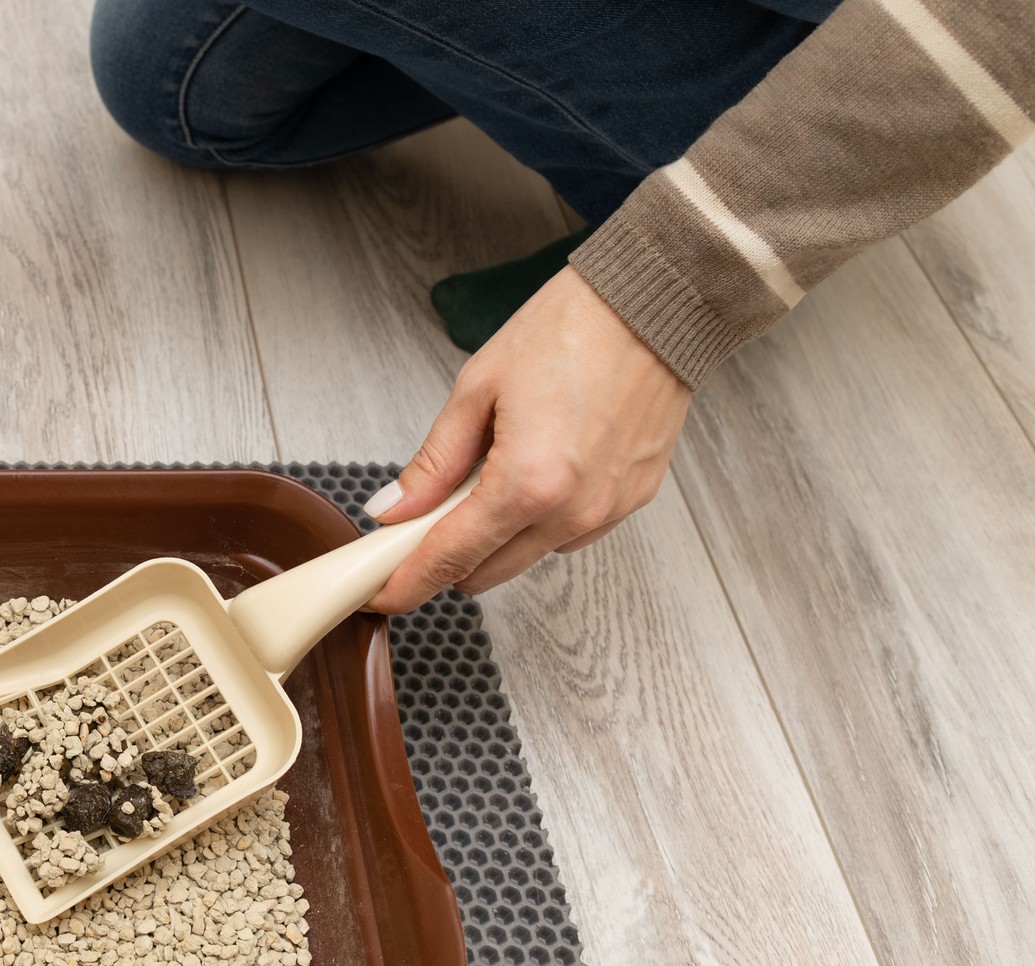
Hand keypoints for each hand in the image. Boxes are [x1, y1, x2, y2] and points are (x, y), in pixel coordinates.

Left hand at [363, 265, 689, 612]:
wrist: (654, 301)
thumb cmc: (573, 328)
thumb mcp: (478, 388)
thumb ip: (434, 462)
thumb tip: (395, 509)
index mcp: (528, 484)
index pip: (450, 558)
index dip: (407, 582)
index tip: (381, 594)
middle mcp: (573, 511)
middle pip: (487, 573)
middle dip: (446, 556)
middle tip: (422, 518)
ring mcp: (608, 511)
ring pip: (528, 556)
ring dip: (497, 535)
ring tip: (493, 470)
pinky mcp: (633, 501)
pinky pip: (569, 533)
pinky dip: (540, 518)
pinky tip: (538, 469)